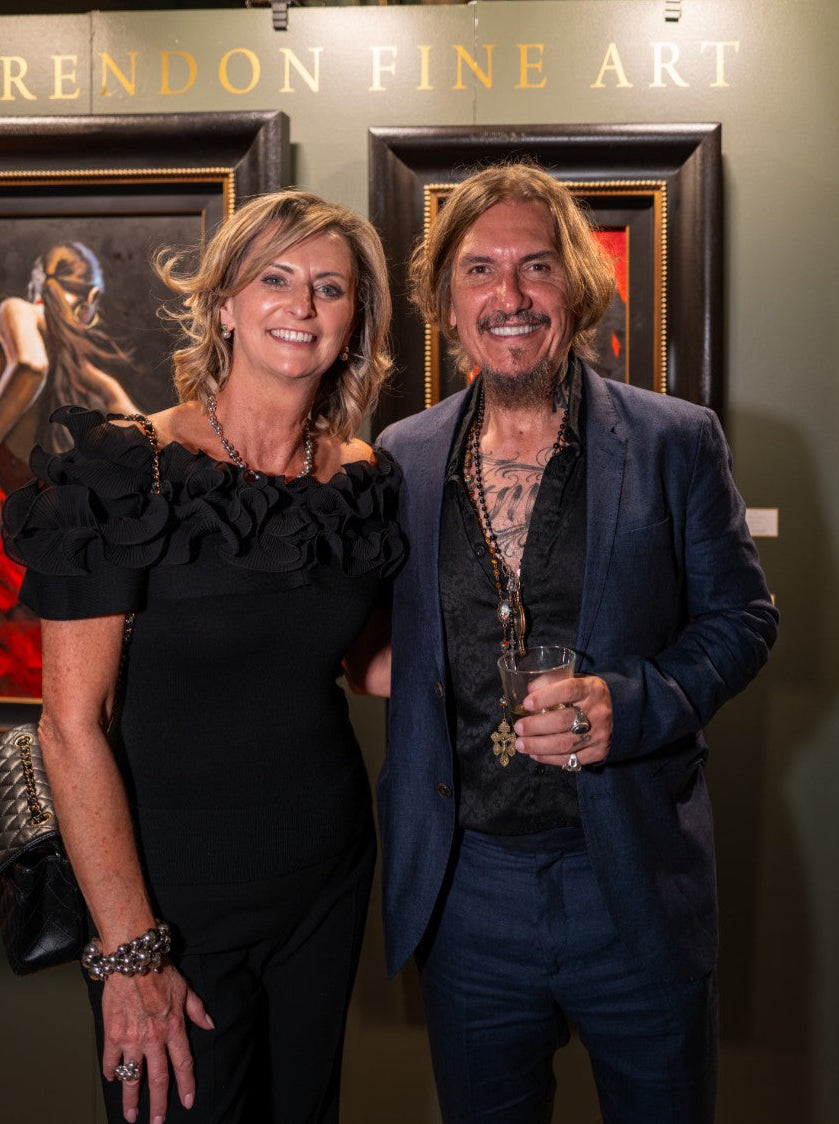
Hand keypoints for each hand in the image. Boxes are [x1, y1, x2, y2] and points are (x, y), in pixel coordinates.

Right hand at [101, 965, 213, 1123]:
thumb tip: (210, 1025)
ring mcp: (132, 1038)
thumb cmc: (160, 971)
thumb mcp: (186, 989)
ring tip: (131, 1115)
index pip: (183, 1063)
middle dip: (158, 1103)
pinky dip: (111, 1072)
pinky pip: (111, 1060)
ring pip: (133, 1075)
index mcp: (174, 1027)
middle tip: (157, 1122)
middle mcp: (154, 1037)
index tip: (187, 1102)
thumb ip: (197, 1010)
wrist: (133, 959)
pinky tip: (112, 1080)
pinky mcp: (112, 1034)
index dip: (186, 1084)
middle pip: (158, 1077)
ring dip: (132, 1098)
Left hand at [512, 672, 611, 768]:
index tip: (526, 703)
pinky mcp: (598, 752)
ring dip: (538, 746)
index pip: (568, 691)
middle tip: (518, 728)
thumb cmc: (587, 696)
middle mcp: (598, 712)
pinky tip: (535, 754)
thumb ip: (553, 681)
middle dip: (536, 726)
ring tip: (521, 744)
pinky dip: (549, 758)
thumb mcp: (576, 681)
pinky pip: (571, 759)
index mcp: (592, 689)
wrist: (620, 714)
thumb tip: (529, 690)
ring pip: (565, 744)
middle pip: (563, 721)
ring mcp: (600, 734)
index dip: (545, 697)